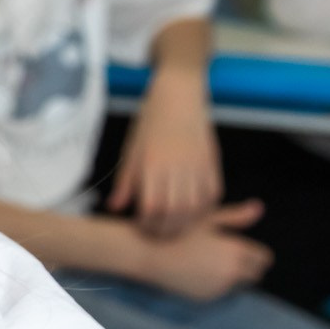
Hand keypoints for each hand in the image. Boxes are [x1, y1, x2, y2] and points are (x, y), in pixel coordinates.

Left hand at [107, 74, 221, 237]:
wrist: (178, 94)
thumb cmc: (150, 122)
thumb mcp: (132, 150)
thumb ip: (126, 182)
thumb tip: (115, 208)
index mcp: (152, 164)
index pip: (153, 208)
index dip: (148, 225)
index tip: (142, 227)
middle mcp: (177, 167)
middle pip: (177, 214)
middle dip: (167, 230)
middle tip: (159, 233)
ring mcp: (198, 165)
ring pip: (197, 207)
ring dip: (187, 223)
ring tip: (176, 226)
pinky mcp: (213, 162)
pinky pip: (214, 194)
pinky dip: (205, 207)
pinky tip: (194, 210)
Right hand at [132, 200, 272, 302]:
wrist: (152, 255)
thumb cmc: (180, 231)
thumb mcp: (208, 218)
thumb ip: (236, 216)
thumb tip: (260, 207)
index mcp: (235, 251)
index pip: (263, 259)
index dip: (256, 253)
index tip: (245, 248)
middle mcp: (231, 272)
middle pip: (255, 275)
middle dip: (247, 266)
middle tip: (228, 255)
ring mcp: (219, 288)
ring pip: (238, 284)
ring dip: (232, 276)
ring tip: (210, 261)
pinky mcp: (207, 298)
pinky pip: (221, 292)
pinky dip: (216, 284)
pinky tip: (199, 271)